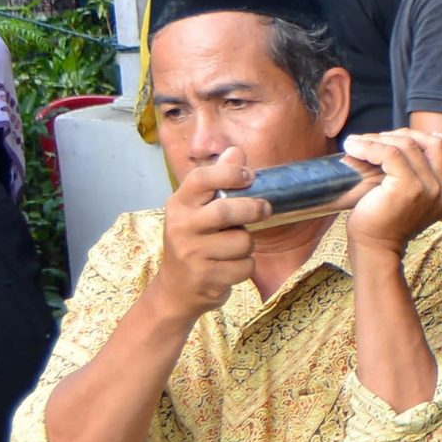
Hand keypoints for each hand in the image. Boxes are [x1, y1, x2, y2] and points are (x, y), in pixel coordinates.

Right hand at [151, 149, 267, 315]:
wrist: (176, 290)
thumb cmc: (194, 243)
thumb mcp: (198, 211)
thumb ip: (218, 182)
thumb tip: (236, 151)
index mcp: (179, 204)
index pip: (201, 179)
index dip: (229, 173)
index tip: (250, 176)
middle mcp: (180, 226)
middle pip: (227, 211)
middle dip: (253, 209)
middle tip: (265, 209)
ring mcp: (191, 253)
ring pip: (242, 241)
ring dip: (248, 245)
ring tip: (234, 248)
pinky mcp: (205, 277)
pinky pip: (244, 267)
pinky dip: (245, 267)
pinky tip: (229, 268)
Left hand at [343, 129, 441, 253]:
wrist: (375, 248)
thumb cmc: (386, 221)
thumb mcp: (412, 195)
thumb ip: (418, 172)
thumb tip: (402, 137)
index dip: (441, 142)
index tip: (414, 140)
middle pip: (432, 143)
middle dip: (403, 135)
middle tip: (378, 140)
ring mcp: (430, 188)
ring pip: (407, 145)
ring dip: (378, 139)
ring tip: (358, 143)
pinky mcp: (409, 187)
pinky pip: (390, 153)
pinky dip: (368, 146)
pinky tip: (352, 147)